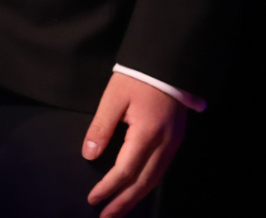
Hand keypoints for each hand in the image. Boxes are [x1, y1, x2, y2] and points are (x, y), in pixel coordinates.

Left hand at [82, 73, 186, 217]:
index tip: (92, 199)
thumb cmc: (138, 77)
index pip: (125, 171)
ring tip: (119, 211)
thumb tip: (89, 156)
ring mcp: (173, 143)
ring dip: (136, 198)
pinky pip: (161, 170)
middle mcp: (164, 144)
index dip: (108, 187)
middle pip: (143, 182)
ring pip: (154, 179)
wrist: (168, 62)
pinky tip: (136, 191)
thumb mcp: (114, 97)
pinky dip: (147, 185)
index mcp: (147, 133)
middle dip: (123, 202)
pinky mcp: (176, 140)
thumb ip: (101, 127)